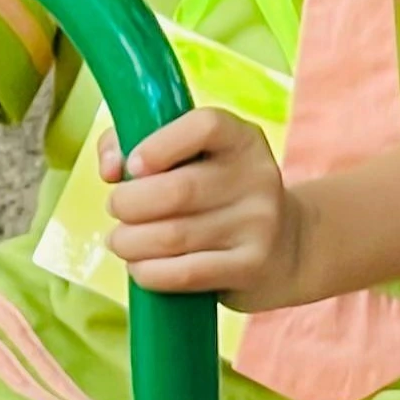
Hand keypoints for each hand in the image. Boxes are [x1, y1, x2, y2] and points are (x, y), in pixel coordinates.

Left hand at [106, 108, 310, 309]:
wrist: (288, 246)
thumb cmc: (218, 193)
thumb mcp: (194, 156)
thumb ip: (138, 141)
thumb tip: (112, 168)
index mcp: (242, 139)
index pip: (204, 126)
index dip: (159, 144)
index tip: (133, 166)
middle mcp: (256, 178)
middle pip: (176, 190)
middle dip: (127, 204)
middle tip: (116, 209)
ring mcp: (258, 225)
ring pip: (172, 236)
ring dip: (130, 241)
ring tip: (121, 240)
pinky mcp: (251, 267)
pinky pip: (184, 273)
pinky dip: (148, 272)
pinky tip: (139, 267)